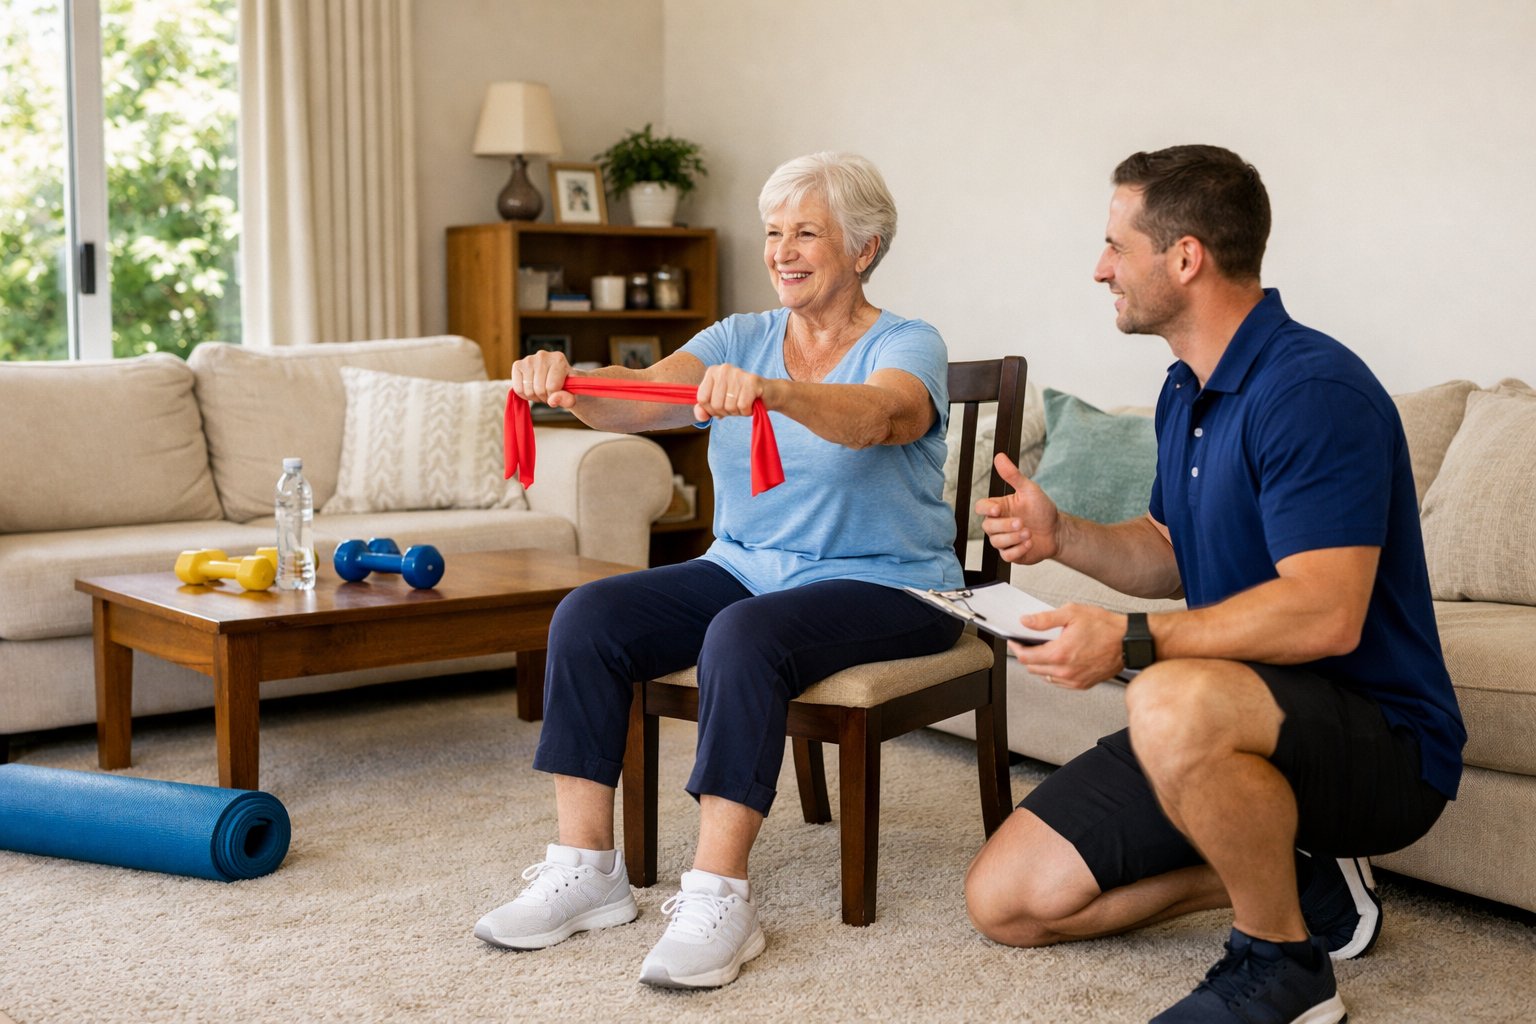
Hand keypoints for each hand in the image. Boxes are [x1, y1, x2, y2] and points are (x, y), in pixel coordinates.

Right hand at [511, 350, 571, 407]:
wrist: (560, 379)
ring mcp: (529, 359)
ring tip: (542, 391)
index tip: (558, 393)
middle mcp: (543, 355)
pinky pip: (518, 388)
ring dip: (535, 397)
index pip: (552, 387)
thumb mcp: (574, 395)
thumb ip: (567, 399)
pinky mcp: (517, 365)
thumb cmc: (569, 387)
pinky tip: (532, 390)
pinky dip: (524, 395)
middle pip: (539, 389)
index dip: (555, 396)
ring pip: (528, 390)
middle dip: (545, 397)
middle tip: (549, 394)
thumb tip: (552, 400)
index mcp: (559, 359)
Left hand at [693, 363, 765, 420]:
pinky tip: (751, 404)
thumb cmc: (741, 398)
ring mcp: (738, 373)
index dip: (711, 409)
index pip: (702, 399)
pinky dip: (747, 411)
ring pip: (729, 406)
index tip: (722, 404)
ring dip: (738, 411)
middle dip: (726, 411)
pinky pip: (742, 406)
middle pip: (715, 404)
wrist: (769, 394)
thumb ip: (704, 410)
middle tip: (736, 404)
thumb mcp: (719, 404)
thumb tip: (701, 417)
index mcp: (712, 371)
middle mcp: (723, 369)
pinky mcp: (752, 381)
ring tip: (744, 403)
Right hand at [977, 453, 1061, 564]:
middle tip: (1021, 523)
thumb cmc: (1041, 509)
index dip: (985, 509)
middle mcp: (998, 524)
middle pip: (987, 526)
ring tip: (1028, 533)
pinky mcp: (1011, 554)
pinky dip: (1018, 550)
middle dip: (1005, 526)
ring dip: (1013, 538)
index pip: (981, 507)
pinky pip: (1006, 556)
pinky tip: (1029, 543)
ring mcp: (1004, 540)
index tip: (997, 510)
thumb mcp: (1029, 489)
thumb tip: (1000, 457)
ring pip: (996, 542)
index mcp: (999, 508)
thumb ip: (1013, 475)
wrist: (1056, 531)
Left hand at [1007, 604, 1126, 688]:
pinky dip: (1054, 672)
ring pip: (1045, 676)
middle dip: (1027, 654)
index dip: (1016, 647)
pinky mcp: (1082, 684)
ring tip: (1045, 649)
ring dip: (1040, 664)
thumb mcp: (1072, 613)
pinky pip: (1059, 681)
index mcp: (1060, 654)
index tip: (1014, 640)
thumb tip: (1026, 621)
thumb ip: (1045, 619)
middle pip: (1032, 668)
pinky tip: (1059, 659)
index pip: (1026, 657)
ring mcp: (1074, 680)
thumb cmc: (1106, 627)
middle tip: (1028, 642)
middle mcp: (1065, 671)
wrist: (1129, 641)